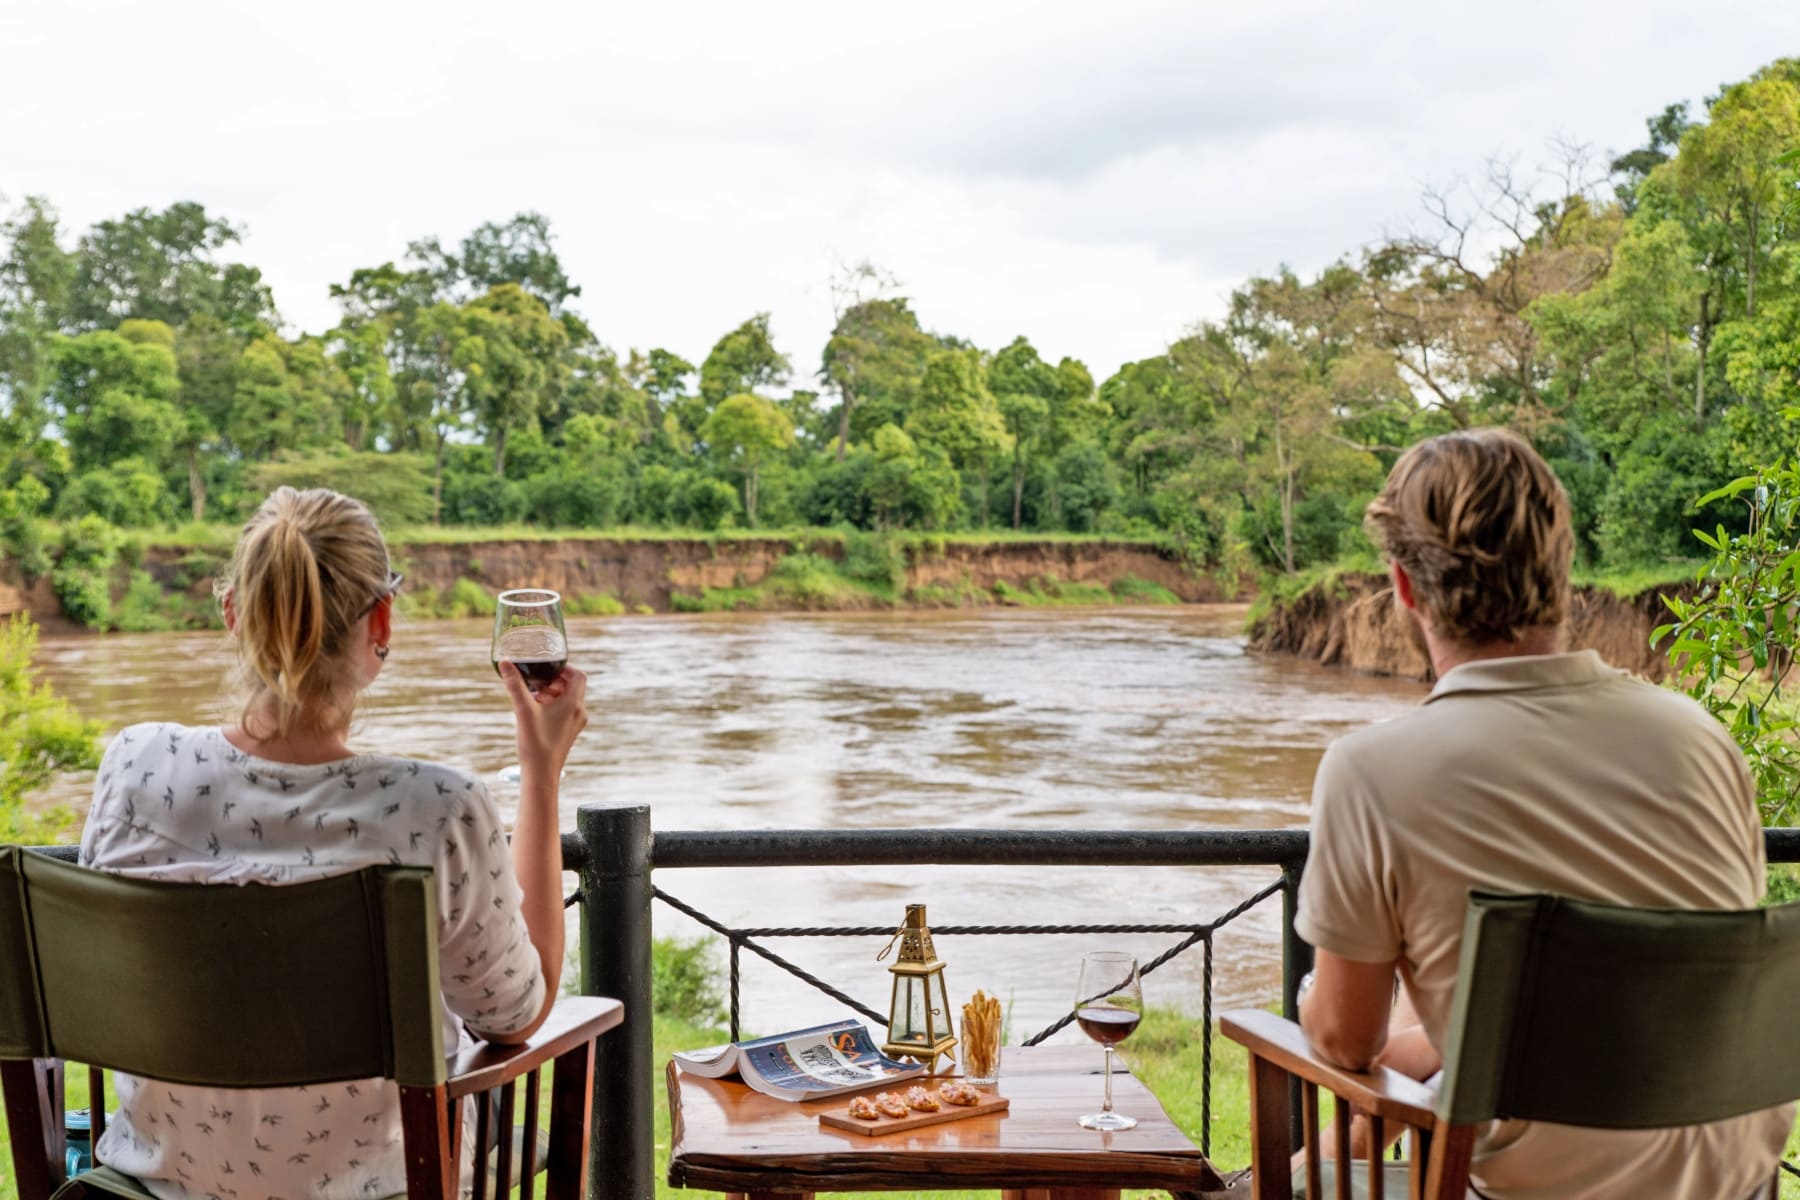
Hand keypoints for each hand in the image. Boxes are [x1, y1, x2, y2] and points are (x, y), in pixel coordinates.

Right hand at [498, 662, 587, 784]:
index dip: (563, 668)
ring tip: (533, 698)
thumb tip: (505, 662)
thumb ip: (514, 684)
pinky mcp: (569, 732)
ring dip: (552, 693)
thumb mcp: (523, 709)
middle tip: (536, 683)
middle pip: (572, 686)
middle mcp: (579, 712)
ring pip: (568, 699)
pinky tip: (535, 712)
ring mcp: (575, 723)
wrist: (541, 775)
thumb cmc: (535, 743)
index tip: (546, 668)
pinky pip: (565, 711)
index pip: (578, 675)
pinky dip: (553, 706)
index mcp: (574, 704)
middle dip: (553, 681)